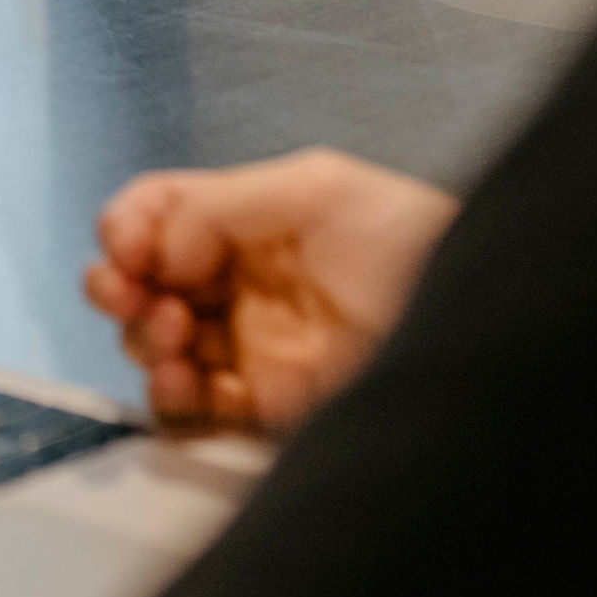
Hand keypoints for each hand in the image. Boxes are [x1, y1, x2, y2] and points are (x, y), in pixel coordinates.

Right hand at [81, 148, 457, 433]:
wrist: (479, 336)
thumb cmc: (420, 248)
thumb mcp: (320, 188)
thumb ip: (221, 203)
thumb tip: (162, 249)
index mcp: (250, 222)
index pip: (158, 214)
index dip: (128, 226)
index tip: (130, 247)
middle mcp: (242, 282)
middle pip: (141, 281)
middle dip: (118, 283)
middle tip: (131, 291)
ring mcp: (251, 345)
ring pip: (154, 344)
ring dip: (142, 337)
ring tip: (173, 334)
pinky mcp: (264, 407)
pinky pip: (190, 409)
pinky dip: (168, 396)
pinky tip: (180, 380)